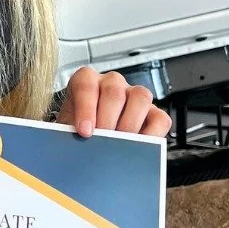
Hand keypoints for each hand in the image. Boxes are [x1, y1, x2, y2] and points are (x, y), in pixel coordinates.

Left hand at [56, 67, 171, 139]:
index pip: (86, 84)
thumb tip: (78, 143)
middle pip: (114, 92)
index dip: (86, 108)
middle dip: (108, 120)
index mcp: (86, 80)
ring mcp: (133, 95)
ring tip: (120, 144)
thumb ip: (69, 131)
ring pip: (140, 97)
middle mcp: (111, 83)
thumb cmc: (75, 133)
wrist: (85, 142)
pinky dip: (153, 133)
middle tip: (102, 140)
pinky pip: (160, 118)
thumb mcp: (68, 130)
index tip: (84, 131)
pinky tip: (140, 146)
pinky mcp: (152, 113)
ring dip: (130, 123)